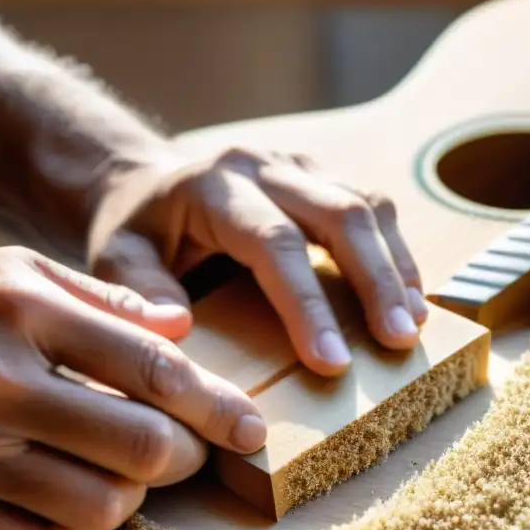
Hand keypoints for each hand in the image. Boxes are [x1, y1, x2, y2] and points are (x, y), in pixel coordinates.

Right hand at [0, 246, 265, 529]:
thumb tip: (184, 325)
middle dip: (184, 458)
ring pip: (102, 505)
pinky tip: (66, 503)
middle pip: (140, 447)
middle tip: (184, 453)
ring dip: (129, 496)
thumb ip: (97, 296)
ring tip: (116, 473)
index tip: (252, 429)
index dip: (214, 403)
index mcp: (16, 312)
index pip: (148, 364)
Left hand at [88, 146, 428, 376]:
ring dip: (396, 267)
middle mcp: (264, 166)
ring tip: (413, 326)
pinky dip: (395, 255)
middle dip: (375, 280)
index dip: (308, 303)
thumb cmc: (135, 231)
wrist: (147, 184)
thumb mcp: (116, 260)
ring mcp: (298, 167)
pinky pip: (372, 209)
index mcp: (214, 187)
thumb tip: (180, 327)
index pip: (274, 241)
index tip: (332, 363)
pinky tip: (408, 299)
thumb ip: (140, 292)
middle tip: (399, 340)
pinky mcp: (321, 178)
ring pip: (367, 206)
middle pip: (340, 213)